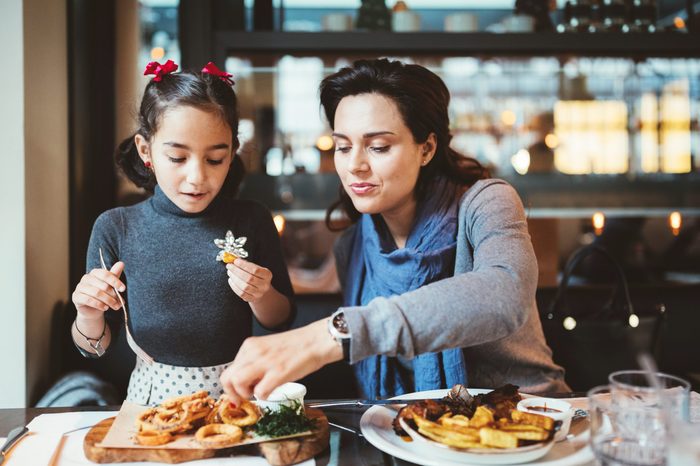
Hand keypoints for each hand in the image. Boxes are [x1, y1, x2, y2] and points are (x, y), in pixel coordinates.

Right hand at [72, 262, 124, 319]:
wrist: (92, 310)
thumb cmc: (103, 295)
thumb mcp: (111, 285)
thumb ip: (115, 275)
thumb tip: (121, 263)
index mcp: (95, 273)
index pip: (105, 274)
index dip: (115, 281)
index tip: (123, 289)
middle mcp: (86, 278)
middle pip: (102, 285)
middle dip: (113, 295)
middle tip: (120, 302)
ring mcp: (79, 287)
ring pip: (96, 293)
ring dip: (108, 301)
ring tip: (115, 306)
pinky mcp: (76, 297)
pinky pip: (88, 300)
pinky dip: (99, 304)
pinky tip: (105, 308)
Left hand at [220, 319, 342, 404]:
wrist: (316, 341)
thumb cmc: (296, 347)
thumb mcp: (267, 349)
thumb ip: (254, 362)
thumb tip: (245, 381)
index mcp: (250, 346)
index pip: (229, 369)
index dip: (231, 385)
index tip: (237, 393)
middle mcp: (253, 352)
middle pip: (227, 377)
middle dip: (232, 393)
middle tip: (242, 399)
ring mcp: (265, 362)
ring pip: (238, 383)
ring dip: (245, 394)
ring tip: (258, 393)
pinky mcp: (278, 373)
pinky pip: (260, 392)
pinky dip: (265, 397)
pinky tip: (273, 392)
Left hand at [226, 258, 272, 302]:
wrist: (262, 290)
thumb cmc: (257, 277)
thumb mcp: (256, 268)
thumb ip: (247, 264)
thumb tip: (234, 259)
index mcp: (267, 275)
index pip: (255, 270)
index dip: (244, 265)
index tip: (235, 261)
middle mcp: (264, 285)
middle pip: (249, 278)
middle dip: (236, 271)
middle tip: (229, 266)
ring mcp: (258, 293)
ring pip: (244, 286)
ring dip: (234, 278)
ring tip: (229, 272)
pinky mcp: (252, 299)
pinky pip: (241, 293)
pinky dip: (234, 286)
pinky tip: (231, 280)